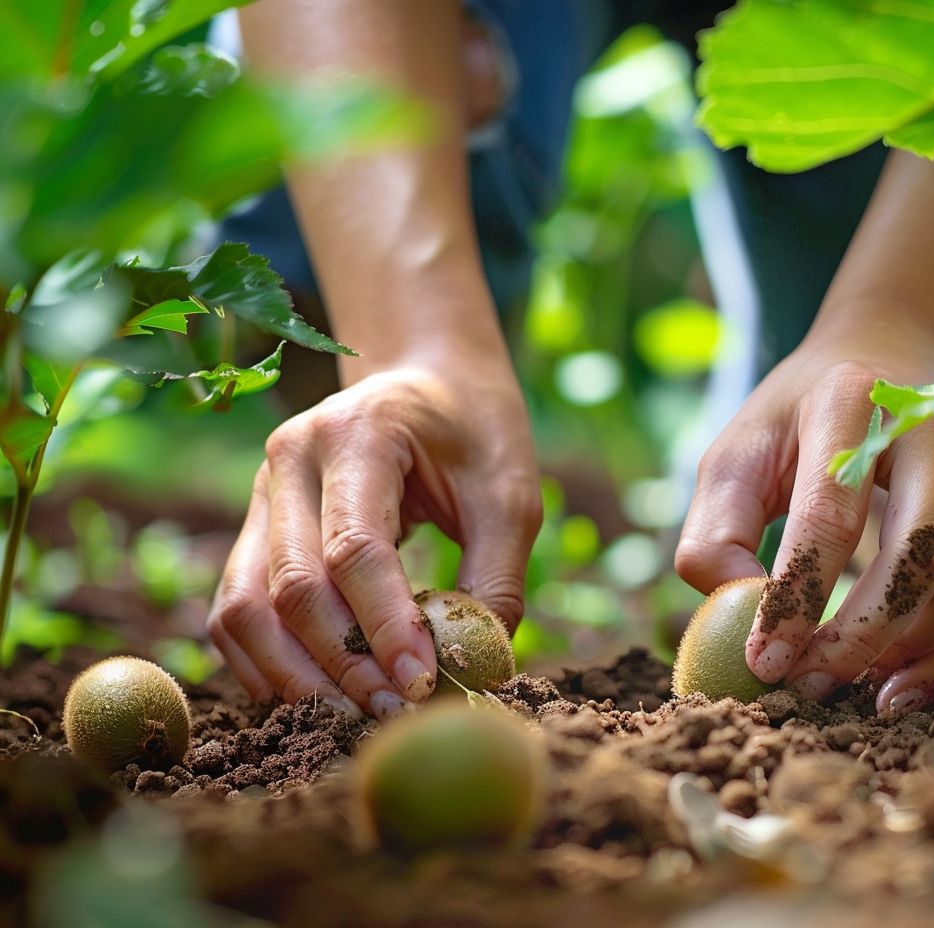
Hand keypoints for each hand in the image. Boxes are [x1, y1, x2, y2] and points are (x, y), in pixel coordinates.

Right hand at [206, 347, 541, 719]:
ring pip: (245, 607)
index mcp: (358, 432)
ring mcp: (260, 491)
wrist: (428, 379)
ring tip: (358, 714)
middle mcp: (290, 458)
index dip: (385, 627)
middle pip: (293, 587)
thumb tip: (476, 669)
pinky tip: (317, 695)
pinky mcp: (254, 525)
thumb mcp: (509, 492)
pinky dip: (265, 663)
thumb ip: (495, 577)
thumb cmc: (474, 432)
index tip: (422, 683)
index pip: (355, 548)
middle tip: (396, 710)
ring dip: (295, 677)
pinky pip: (236, 609)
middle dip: (344, 664)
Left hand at [675, 318, 933, 713]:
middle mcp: (932, 424)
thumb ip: (716, 529)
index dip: (797, 597)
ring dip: (927, 653)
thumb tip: (736, 615)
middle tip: (816, 688)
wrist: (888, 355)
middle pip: (921, 550)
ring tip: (870, 694)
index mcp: (850, 400)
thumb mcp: (737, 452)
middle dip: (867, 634)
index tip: (766, 662)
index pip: (828, 514)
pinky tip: (913, 673)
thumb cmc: (797, 419)